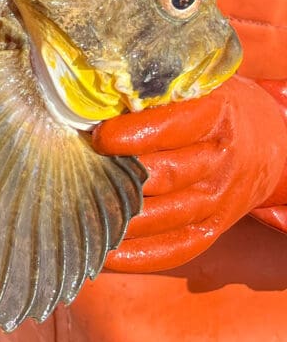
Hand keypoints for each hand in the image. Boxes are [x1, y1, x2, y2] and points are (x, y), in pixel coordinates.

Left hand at [92, 75, 286, 271]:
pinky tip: (105, 254)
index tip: (98, 138)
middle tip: (74, 176)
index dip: (134, 135)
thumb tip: (90, 95)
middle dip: (119, 177)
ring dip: (122, 219)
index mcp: (214, 116)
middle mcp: (218, 160)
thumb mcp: (191, 86)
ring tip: (78, 216)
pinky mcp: (212, 228)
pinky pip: (176, 248)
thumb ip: (151, 91)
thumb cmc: (210, 106)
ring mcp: (217, 199)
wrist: (268, 140)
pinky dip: (139, 255)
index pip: (174, 127)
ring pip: (166, 215)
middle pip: (166, 175)